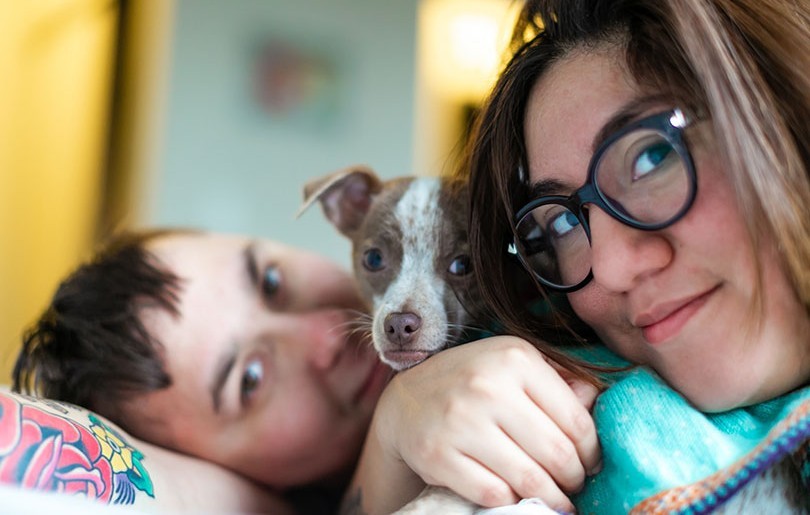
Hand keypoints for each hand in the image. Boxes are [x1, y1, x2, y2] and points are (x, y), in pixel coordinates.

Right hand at [373, 336, 599, 511]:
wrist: (408, 400)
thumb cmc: (473, 381)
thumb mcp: (513, 364)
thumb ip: (557, 379)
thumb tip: (596, 401)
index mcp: (514, 358)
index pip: (576, 420)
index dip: (591, 451)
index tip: (591, 463)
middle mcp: (487, 386)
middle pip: (557, 453)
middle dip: (574, 478)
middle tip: (574, 484)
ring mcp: (459, 422)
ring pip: (529, 479)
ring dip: (549, 496)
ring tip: (555, 497)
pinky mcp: (437, 454)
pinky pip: (494, 493)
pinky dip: (512, 500)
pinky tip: (516, 494)